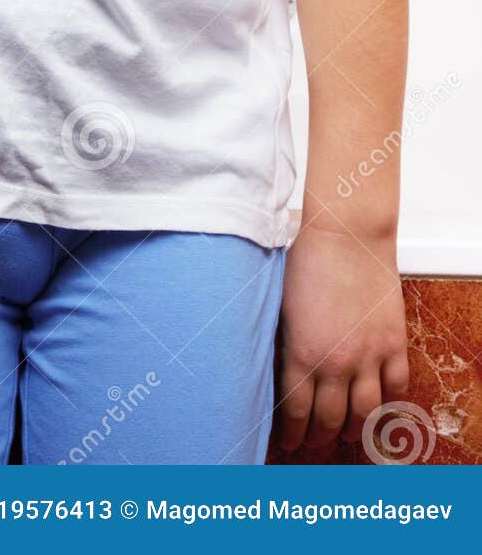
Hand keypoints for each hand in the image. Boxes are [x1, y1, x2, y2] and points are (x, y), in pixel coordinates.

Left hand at [275, 220, 409, 452]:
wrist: (347, 234)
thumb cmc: (307, 259)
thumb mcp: (281, 306)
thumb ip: (286, 342)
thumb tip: (281, 368)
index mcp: (302, 354)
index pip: (296, 411)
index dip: (293, 433)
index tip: (290, 442)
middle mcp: (336, 363)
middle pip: (329, 419)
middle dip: (319, 438)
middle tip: (315, 444)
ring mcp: (369, 356)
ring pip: (365, 412)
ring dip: (354, 428)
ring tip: (347, 433)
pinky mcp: (393, 343)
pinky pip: (396, 386)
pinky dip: (388, 400)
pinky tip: (378, 403)